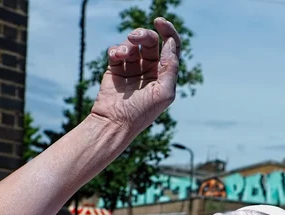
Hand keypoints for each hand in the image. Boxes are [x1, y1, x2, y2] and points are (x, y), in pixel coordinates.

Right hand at [90, 18, 180, 134]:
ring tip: (122, 54)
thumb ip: (171, 67)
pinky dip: (116, 49)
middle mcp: (149, 70)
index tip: (159, 21)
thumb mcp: (164, 93)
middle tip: (135, 37)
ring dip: (128, 44)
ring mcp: (132, 69)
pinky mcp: (115, 69)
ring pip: (133, 44)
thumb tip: (170, 43)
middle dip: (144, 35)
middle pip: (151, 42)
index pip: (170, 47)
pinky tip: (115, 56)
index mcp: (164, 75)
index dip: (168, 31)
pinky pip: (116, 50)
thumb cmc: (141, 113)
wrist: (114, 123)